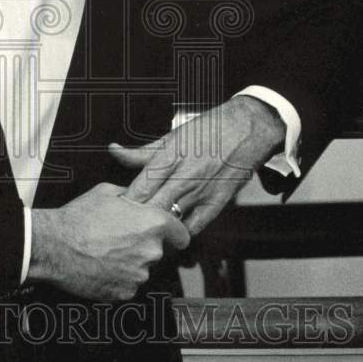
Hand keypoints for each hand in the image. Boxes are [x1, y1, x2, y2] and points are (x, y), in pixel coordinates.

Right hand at [28, 181, 189, 300]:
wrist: (53, 245)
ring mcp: (139, 275)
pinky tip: (100, 267)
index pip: (182, 234)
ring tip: (105, 253)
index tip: (168, 235)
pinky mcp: (125, 292)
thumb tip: (139, 198)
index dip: (174, 233)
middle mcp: (151, 251)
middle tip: (119, 239)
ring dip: (130, 263)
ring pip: (142, 269)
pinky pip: (128, 285)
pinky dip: (117, 278)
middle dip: (143, 246)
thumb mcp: (106, 192)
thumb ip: (132, 196)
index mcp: (152, 224)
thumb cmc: (78, 218)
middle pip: (158, 251)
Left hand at [108, 96, 285, 236]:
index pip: (141, 187)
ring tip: (143, 231)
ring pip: (172, 219)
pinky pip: (194, 226)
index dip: (125, 202)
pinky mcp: (217, 202)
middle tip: (125, 224)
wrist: (248, 129)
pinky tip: (170, 232)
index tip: (115, 208)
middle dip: (136, 218)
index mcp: (170, 156)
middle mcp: (185, 175)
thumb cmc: (208, 130)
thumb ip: (142, 151)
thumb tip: (115, 151)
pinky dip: (180, 232)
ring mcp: (202, 191)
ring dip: (156, 227)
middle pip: (153, 206)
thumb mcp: (171, 137)